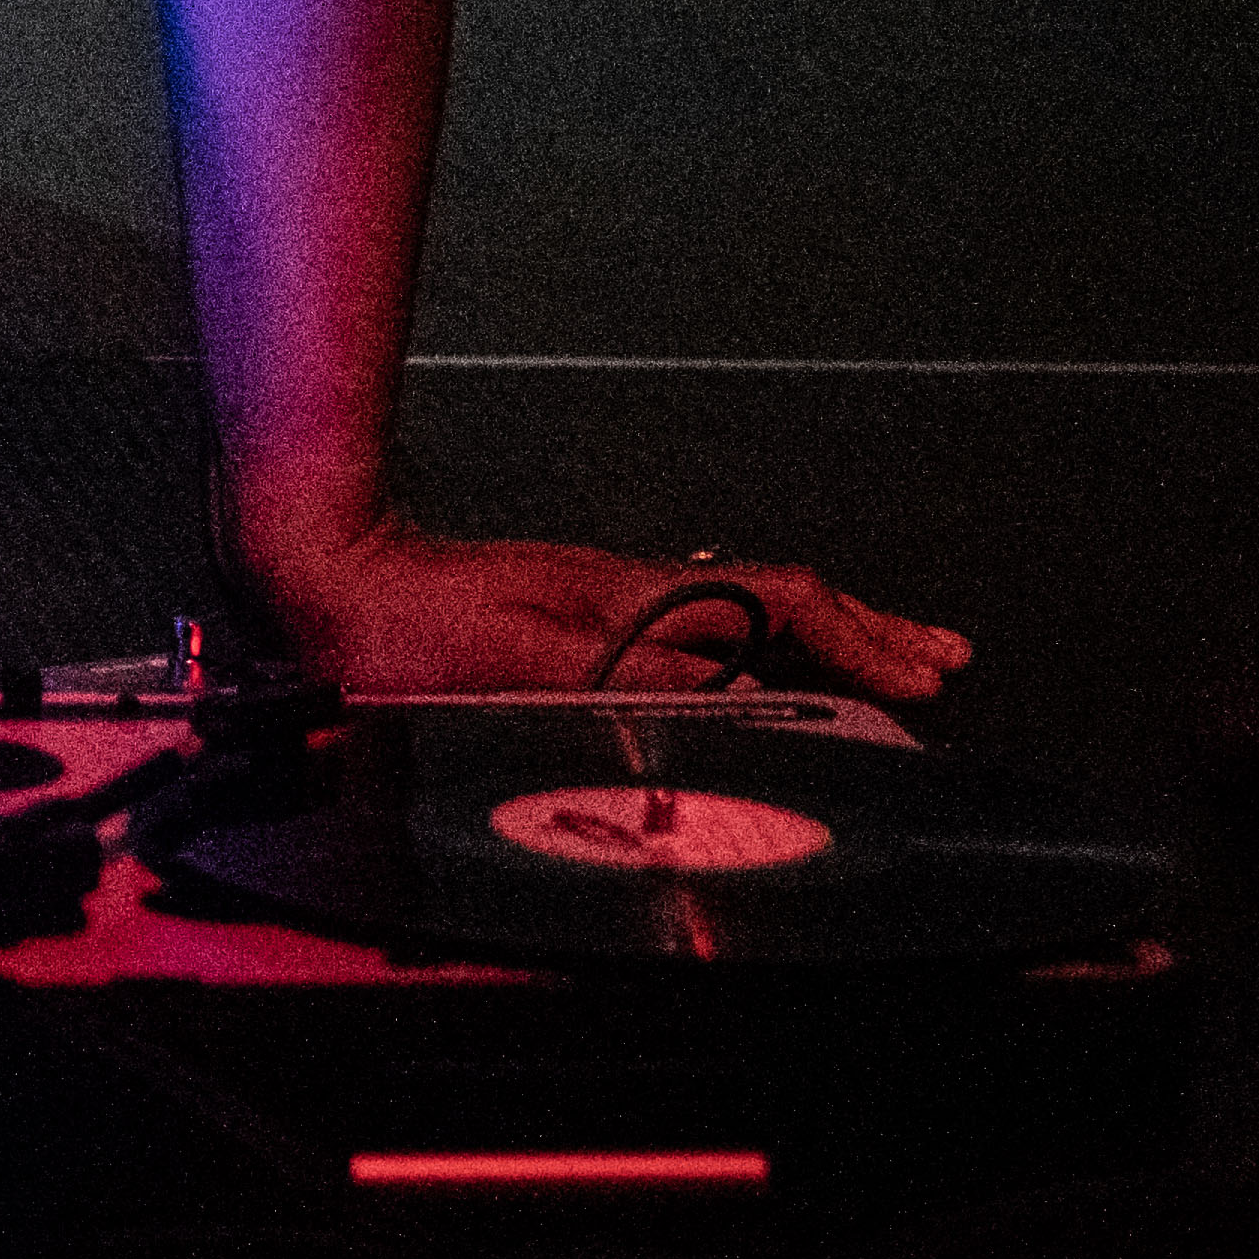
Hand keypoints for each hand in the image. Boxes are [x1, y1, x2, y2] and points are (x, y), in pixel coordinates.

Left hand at [247, 511, 970, 704]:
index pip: (778, 606)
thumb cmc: (402, 632)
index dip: (858, 642)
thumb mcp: (519, 658)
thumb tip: (730, 672)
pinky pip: (703, 624)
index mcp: (630, 600)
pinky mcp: (575, 616)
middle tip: (938, 658)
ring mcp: (606, 599)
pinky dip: (759, 642)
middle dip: (866, 630)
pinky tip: (763, 663)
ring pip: (744, 609)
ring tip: (883, 654)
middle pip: (778, 600)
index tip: (919, 677)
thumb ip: (626, 668)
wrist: (321, 580)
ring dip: (822, 635)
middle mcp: (629, 592)